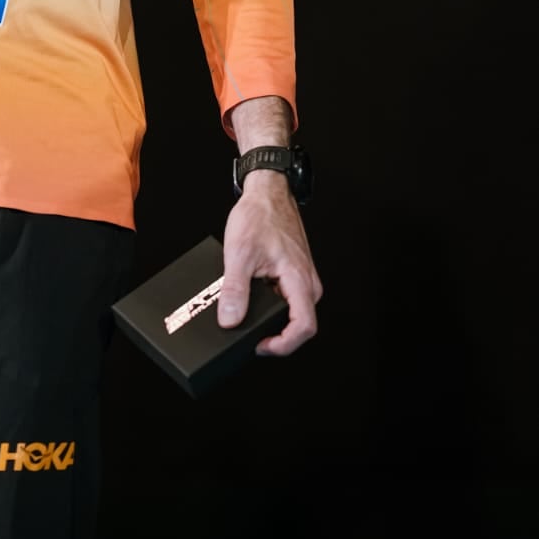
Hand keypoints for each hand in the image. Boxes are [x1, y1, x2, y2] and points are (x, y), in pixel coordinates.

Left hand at [216, 176, 322, 355]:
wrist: (267, 192)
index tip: (260, 345)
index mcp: (300, 280)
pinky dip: (267, 303)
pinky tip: (249, 296)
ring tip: (245, 312)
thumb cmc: (259, 215)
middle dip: (273, 333)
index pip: (304, 328)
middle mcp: (307, 282)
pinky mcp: (294, 274)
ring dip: (269, 317)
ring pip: (291, 312)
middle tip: (246, 332)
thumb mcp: (239, 253)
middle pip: (298, 325)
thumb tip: (230, 320)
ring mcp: (302, 278)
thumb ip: (234, 290)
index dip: (283, 345)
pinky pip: (285, 298)